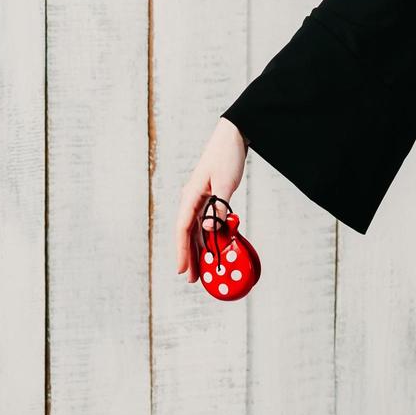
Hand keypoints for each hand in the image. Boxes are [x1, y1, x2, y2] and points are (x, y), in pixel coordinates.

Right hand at [174, 116, 248, 281]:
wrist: (232, 136)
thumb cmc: (227, 156)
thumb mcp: (226, 183)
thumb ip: (219, 207)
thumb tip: (210, 229)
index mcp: (191, 195)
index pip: (183, 228)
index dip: (182, 251)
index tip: (182, 269)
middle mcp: (192, 199)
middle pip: (187, 233)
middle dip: (189, 256)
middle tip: (192, 278)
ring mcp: (200, 198)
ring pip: (196, 229)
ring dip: (199, 248)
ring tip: (201, 269)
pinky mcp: (210, 196)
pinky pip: (206, 221)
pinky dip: (208, 235)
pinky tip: (212, 247)